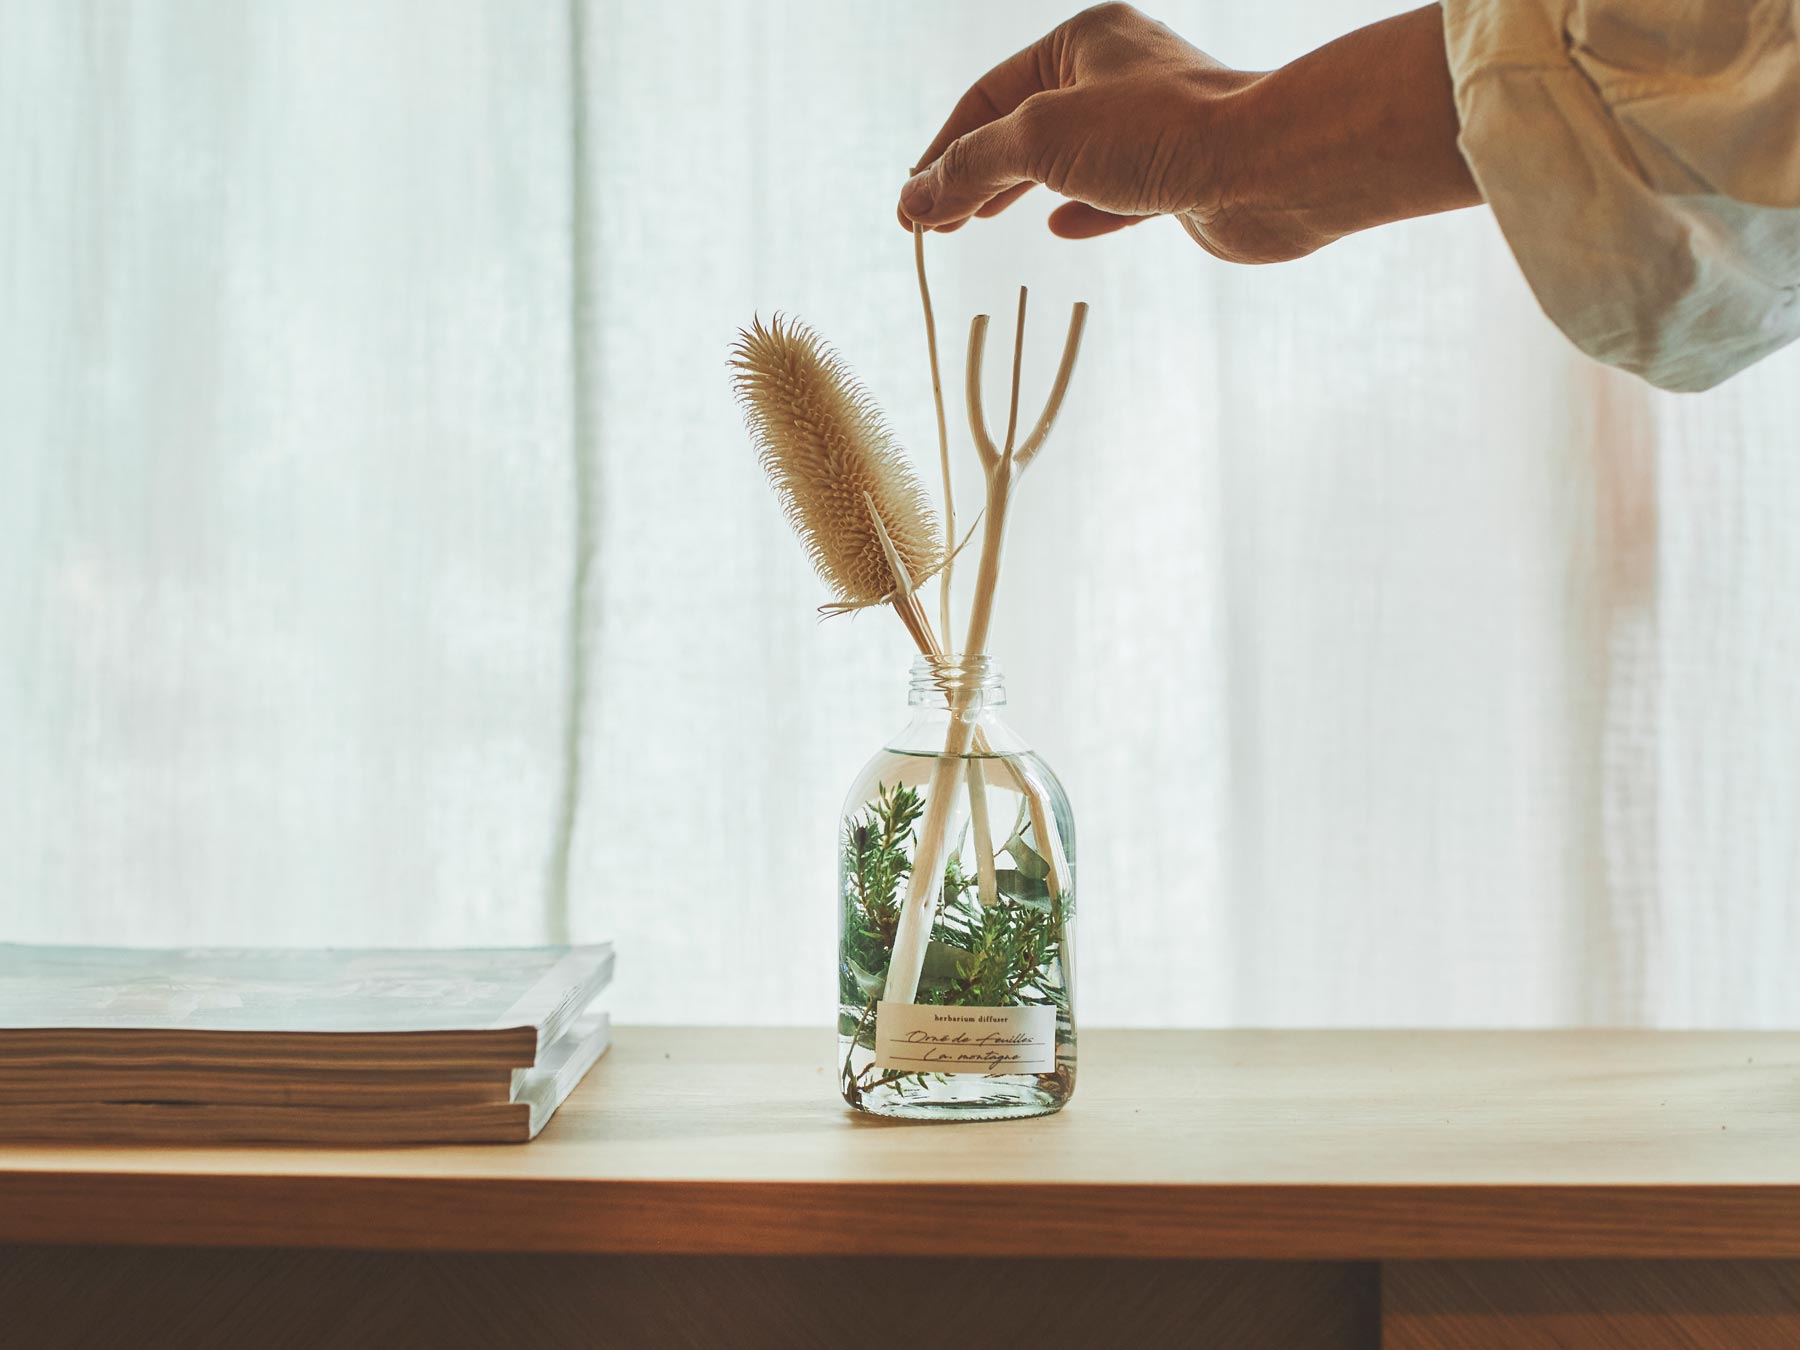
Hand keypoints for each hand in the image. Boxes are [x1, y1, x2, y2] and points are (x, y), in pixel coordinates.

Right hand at [897, 3, 1479, 264]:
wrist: (1268, 167)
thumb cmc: (1158, 134)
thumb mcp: (1039, 140)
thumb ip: (970, 169)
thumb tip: (913, 200)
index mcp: (1083, 41)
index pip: (988, 96)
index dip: (942, 152)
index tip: (910, 205)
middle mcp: (1118, 74)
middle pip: (1023, 125)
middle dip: (973, 173)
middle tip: (933, 223)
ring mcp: (1151, 126)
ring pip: (1066, 159)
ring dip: (1017, 190)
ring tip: (976, 222)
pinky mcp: (1180, 174)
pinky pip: (1116, 190)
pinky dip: (1082, 208)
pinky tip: (1059, 227)